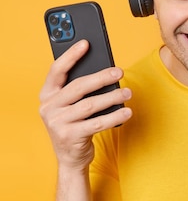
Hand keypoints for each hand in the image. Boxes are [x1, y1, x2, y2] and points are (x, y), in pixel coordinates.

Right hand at [39, 40, 131, 170]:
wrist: (71, 156)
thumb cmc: (75, 123)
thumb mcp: (71, 105)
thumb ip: (80, 89)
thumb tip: (105, 70)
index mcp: (47, 95)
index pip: (56, 71)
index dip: (71, 56)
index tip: (86, 43)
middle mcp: (48, 108)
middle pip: (78, 87)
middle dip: (101, 77)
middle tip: (119, 71)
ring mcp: (57, 123)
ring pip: (90, 105)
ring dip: (112, 97)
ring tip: (127, 92)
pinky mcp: (70, 137)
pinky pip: (97, 123)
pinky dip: (114, 117)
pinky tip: (126, 112)